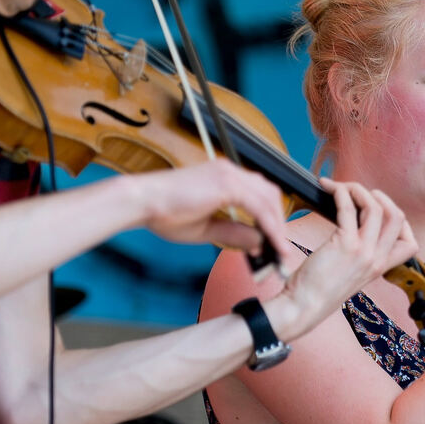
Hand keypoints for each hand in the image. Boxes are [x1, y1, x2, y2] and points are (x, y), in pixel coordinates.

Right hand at [132, 158, 290, 261]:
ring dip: (278, 227)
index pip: (259, 194)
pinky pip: (259, 207)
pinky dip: (269, 226)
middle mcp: (229, 171)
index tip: (275, 241)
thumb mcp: (206, 230)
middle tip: (282, 249)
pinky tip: (273, 244)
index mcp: (224, 177)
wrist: (142, 202)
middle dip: (279, 222)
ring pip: (269, 200)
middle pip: (270, 194)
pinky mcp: (226, 184)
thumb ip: (234, 234)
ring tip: (281, 252)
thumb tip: (260, 244)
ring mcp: (229, 174)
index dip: (271, 218)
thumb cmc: (164, 214)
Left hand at [273, 178, 417, 339]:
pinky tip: (330, 190)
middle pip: (397, 217)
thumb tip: (354, 227)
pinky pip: (349, 208)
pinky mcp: (345, 245)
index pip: (409, 243)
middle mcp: (377, 260)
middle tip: (359, 193)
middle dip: (380, 197)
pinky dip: (341, 193)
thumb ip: (359, 257)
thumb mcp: (350, 276)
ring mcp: (364, 252)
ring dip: (358, 190)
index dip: (399, 222)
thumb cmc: (318, 292)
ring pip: (376, 208)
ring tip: (342, 188)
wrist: (304, 307)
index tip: (380, 211)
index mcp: (380, 269)